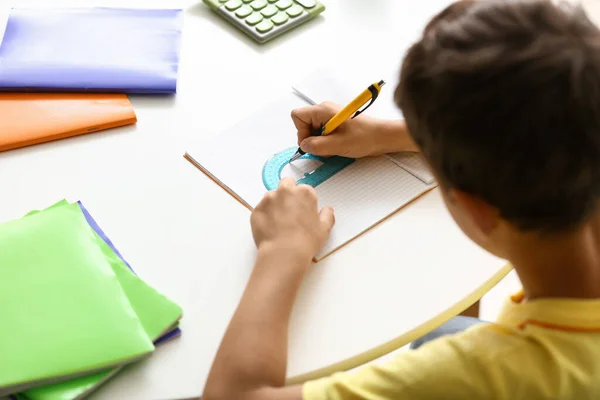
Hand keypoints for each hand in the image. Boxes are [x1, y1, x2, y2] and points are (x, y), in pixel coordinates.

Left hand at [251, 178, 334, 261]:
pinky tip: (269, 228)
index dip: (304, 201)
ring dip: (274, 203)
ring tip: (277, 222)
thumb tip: (327, 209)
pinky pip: (261, 209)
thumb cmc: (307, 240)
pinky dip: (264, 215)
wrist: (284, 253)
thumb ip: (327, 215)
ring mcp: (268, 199)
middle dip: (288, 193)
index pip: (304, 190)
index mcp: (304, 193)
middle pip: (286, 184)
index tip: (303, 212)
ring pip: (271, 196)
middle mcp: (285, 191)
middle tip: (289, 210)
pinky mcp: (257, 209)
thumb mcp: (324, 229)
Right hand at [291, 101, 417, 157]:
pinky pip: (322, 134)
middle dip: (312, 139)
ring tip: (335, 147)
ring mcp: (330, 117)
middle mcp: (324, 111)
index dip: (301, 131)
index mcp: (323, 110)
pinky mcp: (336, 124)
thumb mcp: (338, 145)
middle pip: (305, 125)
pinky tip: (338, 146)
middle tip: (326, 147)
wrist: (383, 137)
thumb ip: (317, 146)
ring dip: (320, 143)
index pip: (298, 116)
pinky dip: (327, 143)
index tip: (312, 142)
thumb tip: (304, 146)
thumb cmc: (364, 137)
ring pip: (313, 131)